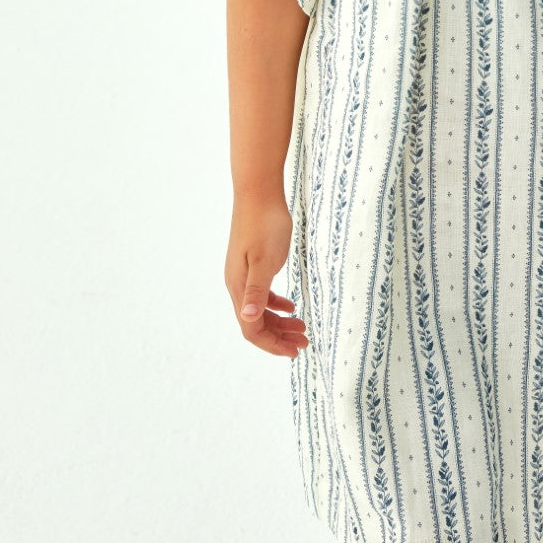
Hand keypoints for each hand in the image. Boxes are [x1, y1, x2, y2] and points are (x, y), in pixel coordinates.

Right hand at [224, 192, 308, 358]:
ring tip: (302, 328)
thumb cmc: (264, 224)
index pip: (251, 329)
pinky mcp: (252, 263)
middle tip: (305, 342)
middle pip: (256, 323)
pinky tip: (291, 307)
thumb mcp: (265, 259)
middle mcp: (237, 284)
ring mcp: (243, 274)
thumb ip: (257, 290)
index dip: (272, 344)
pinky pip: (262, 293)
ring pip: (260, 309)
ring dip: (280, 322)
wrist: (258, 192)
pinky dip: (276, 304)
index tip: (295, 350)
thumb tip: (248, 317)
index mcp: (238, 287)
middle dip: (279, 337)